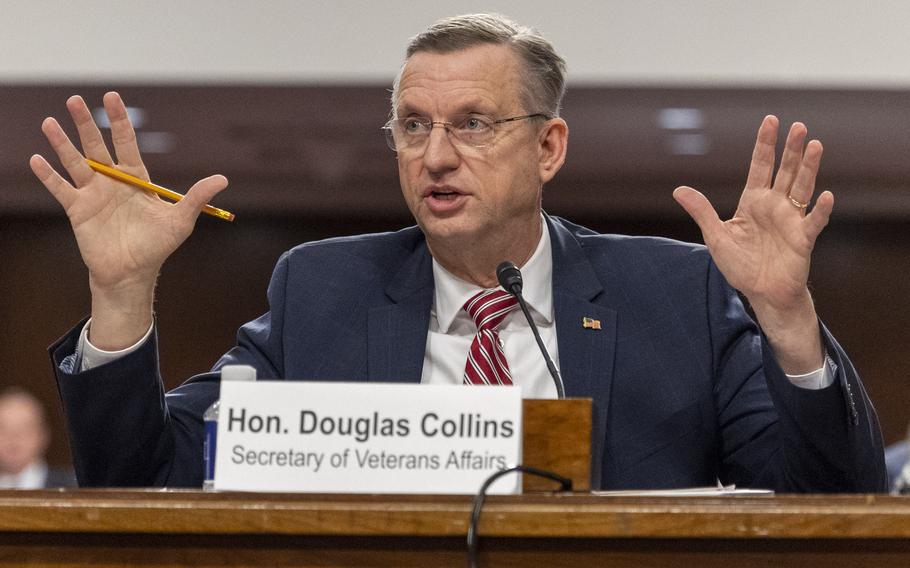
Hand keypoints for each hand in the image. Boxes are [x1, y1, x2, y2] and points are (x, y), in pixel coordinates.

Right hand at [30, 92, 228, 348]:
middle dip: (86, 123)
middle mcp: (111, 181)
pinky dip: (48, 176)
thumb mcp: (180, 220)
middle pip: (96, 145)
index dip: (119, 120)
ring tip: (49, 122)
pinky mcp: (78, 210)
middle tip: (75, 99)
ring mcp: (93, 194)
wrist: (132, 273)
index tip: (112, 97)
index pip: (126, 141)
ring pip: (74, 162)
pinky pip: (61, 189)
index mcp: (135, 178)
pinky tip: (36, 159)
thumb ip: (197, 197)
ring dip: (62, 143)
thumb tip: (223, 179)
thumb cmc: (157, 246)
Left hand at [673, 116, 830, 372]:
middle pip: (785, 170)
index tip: (771, 120)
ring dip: (808, 167)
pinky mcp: (803, 238)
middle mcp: (775, 205)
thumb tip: (678, 189)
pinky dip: (821, 210)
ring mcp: (791, 220)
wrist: (761, 293)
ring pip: (802, 187)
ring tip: (814, 144)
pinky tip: (827, 196)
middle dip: (790, 149)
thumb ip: (702, 211)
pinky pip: (814, 221)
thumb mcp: (716, 236)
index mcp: (753, 202)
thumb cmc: (740, 265)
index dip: (765, 144)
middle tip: (797, 126)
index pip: (760, 166)